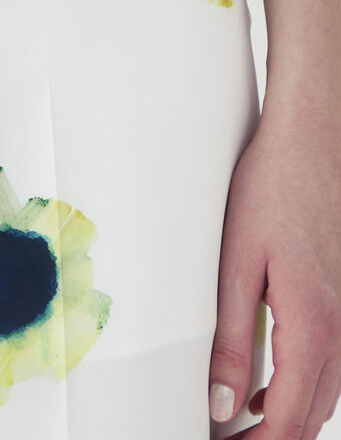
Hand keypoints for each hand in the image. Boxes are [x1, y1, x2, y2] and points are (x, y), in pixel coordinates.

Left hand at [208, 97, 340, 438]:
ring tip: (238, 424)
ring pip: (322, 393)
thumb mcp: (238, 264)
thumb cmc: (271, 191)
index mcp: (314, 326)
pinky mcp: (337, 297)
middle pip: (311, 416)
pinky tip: (263, 384)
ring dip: (284, 418)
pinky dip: (297, 389)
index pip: (291, 420)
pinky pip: (325, 363)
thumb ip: (233, 338)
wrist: (312, 142)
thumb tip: (224, 403)